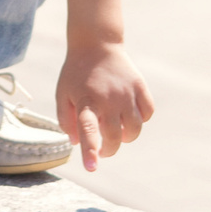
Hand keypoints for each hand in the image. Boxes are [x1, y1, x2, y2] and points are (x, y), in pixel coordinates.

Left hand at [55, 42, 152, 172]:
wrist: (96, 43)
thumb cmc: (76, 73)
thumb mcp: (62, 94)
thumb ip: (66, 120)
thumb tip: (78, 143)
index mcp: (86, 101)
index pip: (88, 131)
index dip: (90, 151)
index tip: (92, 168)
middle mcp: (108, 99)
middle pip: (115, 136)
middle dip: (109, 150)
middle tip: (104, 149)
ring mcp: (126, 92)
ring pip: (135, 128)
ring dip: (127, 137)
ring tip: (118, 131)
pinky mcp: (139, 86)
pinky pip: (147, 112)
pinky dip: (141, 120)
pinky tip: (130, 116)